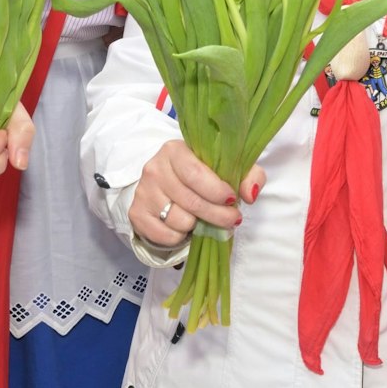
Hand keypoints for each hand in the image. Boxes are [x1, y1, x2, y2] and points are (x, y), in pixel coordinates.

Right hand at [128, 139, 264, 248]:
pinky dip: (180, 237)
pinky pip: (166, 236)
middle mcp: (154, 168)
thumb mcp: (228, 167)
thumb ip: (248, 175)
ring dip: (197, 226)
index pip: (195, 173)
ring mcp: (143, 192)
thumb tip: (249, 195)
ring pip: (179, 221)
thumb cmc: (201, 174)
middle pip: (190, 201)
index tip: (233, 200)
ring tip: (201, 218)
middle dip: (217, 215)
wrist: (166, 183)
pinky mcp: (136, 214)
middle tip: (231, 220)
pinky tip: (184, 226)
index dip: (217, 191)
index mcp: (175, 150)